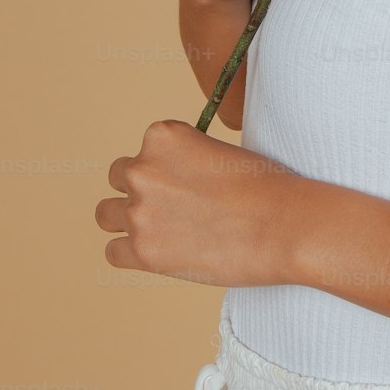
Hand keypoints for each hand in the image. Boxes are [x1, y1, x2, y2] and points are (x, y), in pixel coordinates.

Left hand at [94, 119, 308, 287]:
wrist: (284, 226)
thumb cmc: (264, 186)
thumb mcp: (219, 152)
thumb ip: (186, 160)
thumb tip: (171, 183)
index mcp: (163, 135)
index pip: (144, 149)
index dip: (164, 167)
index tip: (188, 182)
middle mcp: (143, 168)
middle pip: (119, 176)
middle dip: (141, 190)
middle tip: (173, 207)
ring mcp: (139, 211)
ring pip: (106, 214)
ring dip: (128, 220)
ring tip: (161, 230)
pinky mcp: (143, 252)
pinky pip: (113, 252)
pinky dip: (132, 254)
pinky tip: (160, 253)